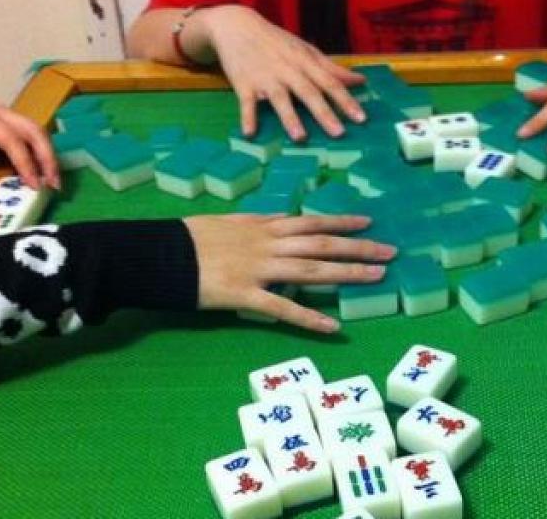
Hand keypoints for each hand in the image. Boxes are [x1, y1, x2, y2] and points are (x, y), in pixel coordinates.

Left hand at [0, 105, 58, 207]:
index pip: (10, 139)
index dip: (25, 162)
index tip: (34, 185)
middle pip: (33, 130)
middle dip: (47, 158)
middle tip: (54, 184)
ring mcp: (10, 116)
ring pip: (39, 131)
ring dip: (50, 156)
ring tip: (54, 181)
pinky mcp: (16, 123)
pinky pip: (36, 135)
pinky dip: (45, 153)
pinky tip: (47, 172)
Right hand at [183, 214, 395, 331]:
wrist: (157, 253)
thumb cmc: (187, 239)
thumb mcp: (226, 222)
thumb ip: (255, 224)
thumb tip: (277, 222)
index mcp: (261, 226)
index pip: (310, 221)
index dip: (340, 221)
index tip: (367, 221)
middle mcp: (267, 244)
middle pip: (321, 243)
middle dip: (358, 246)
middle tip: (389, 251)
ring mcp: (258, 269)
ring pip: (312, 269)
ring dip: (347, 272)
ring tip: (377, 276)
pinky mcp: (245, 295)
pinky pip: (283, 308)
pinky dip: (310, 318)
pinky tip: (333, 326)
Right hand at [197, 5, 365, 140]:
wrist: (237, 26)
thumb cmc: (277, 42)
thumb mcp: (306, 51)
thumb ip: (332, 68)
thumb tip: (360, 81)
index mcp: (305, 62)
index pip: (330, 82)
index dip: (346, 100)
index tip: (361, 118)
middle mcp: (288, 70)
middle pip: (308, 92)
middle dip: (324, 113)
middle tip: (339, 133)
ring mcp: (265, 77)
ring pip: (279, 98)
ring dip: (290, 118)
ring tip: (301, 137)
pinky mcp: (243, 83)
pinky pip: (246, 102)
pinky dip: (248, 117)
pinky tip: (250, 133)